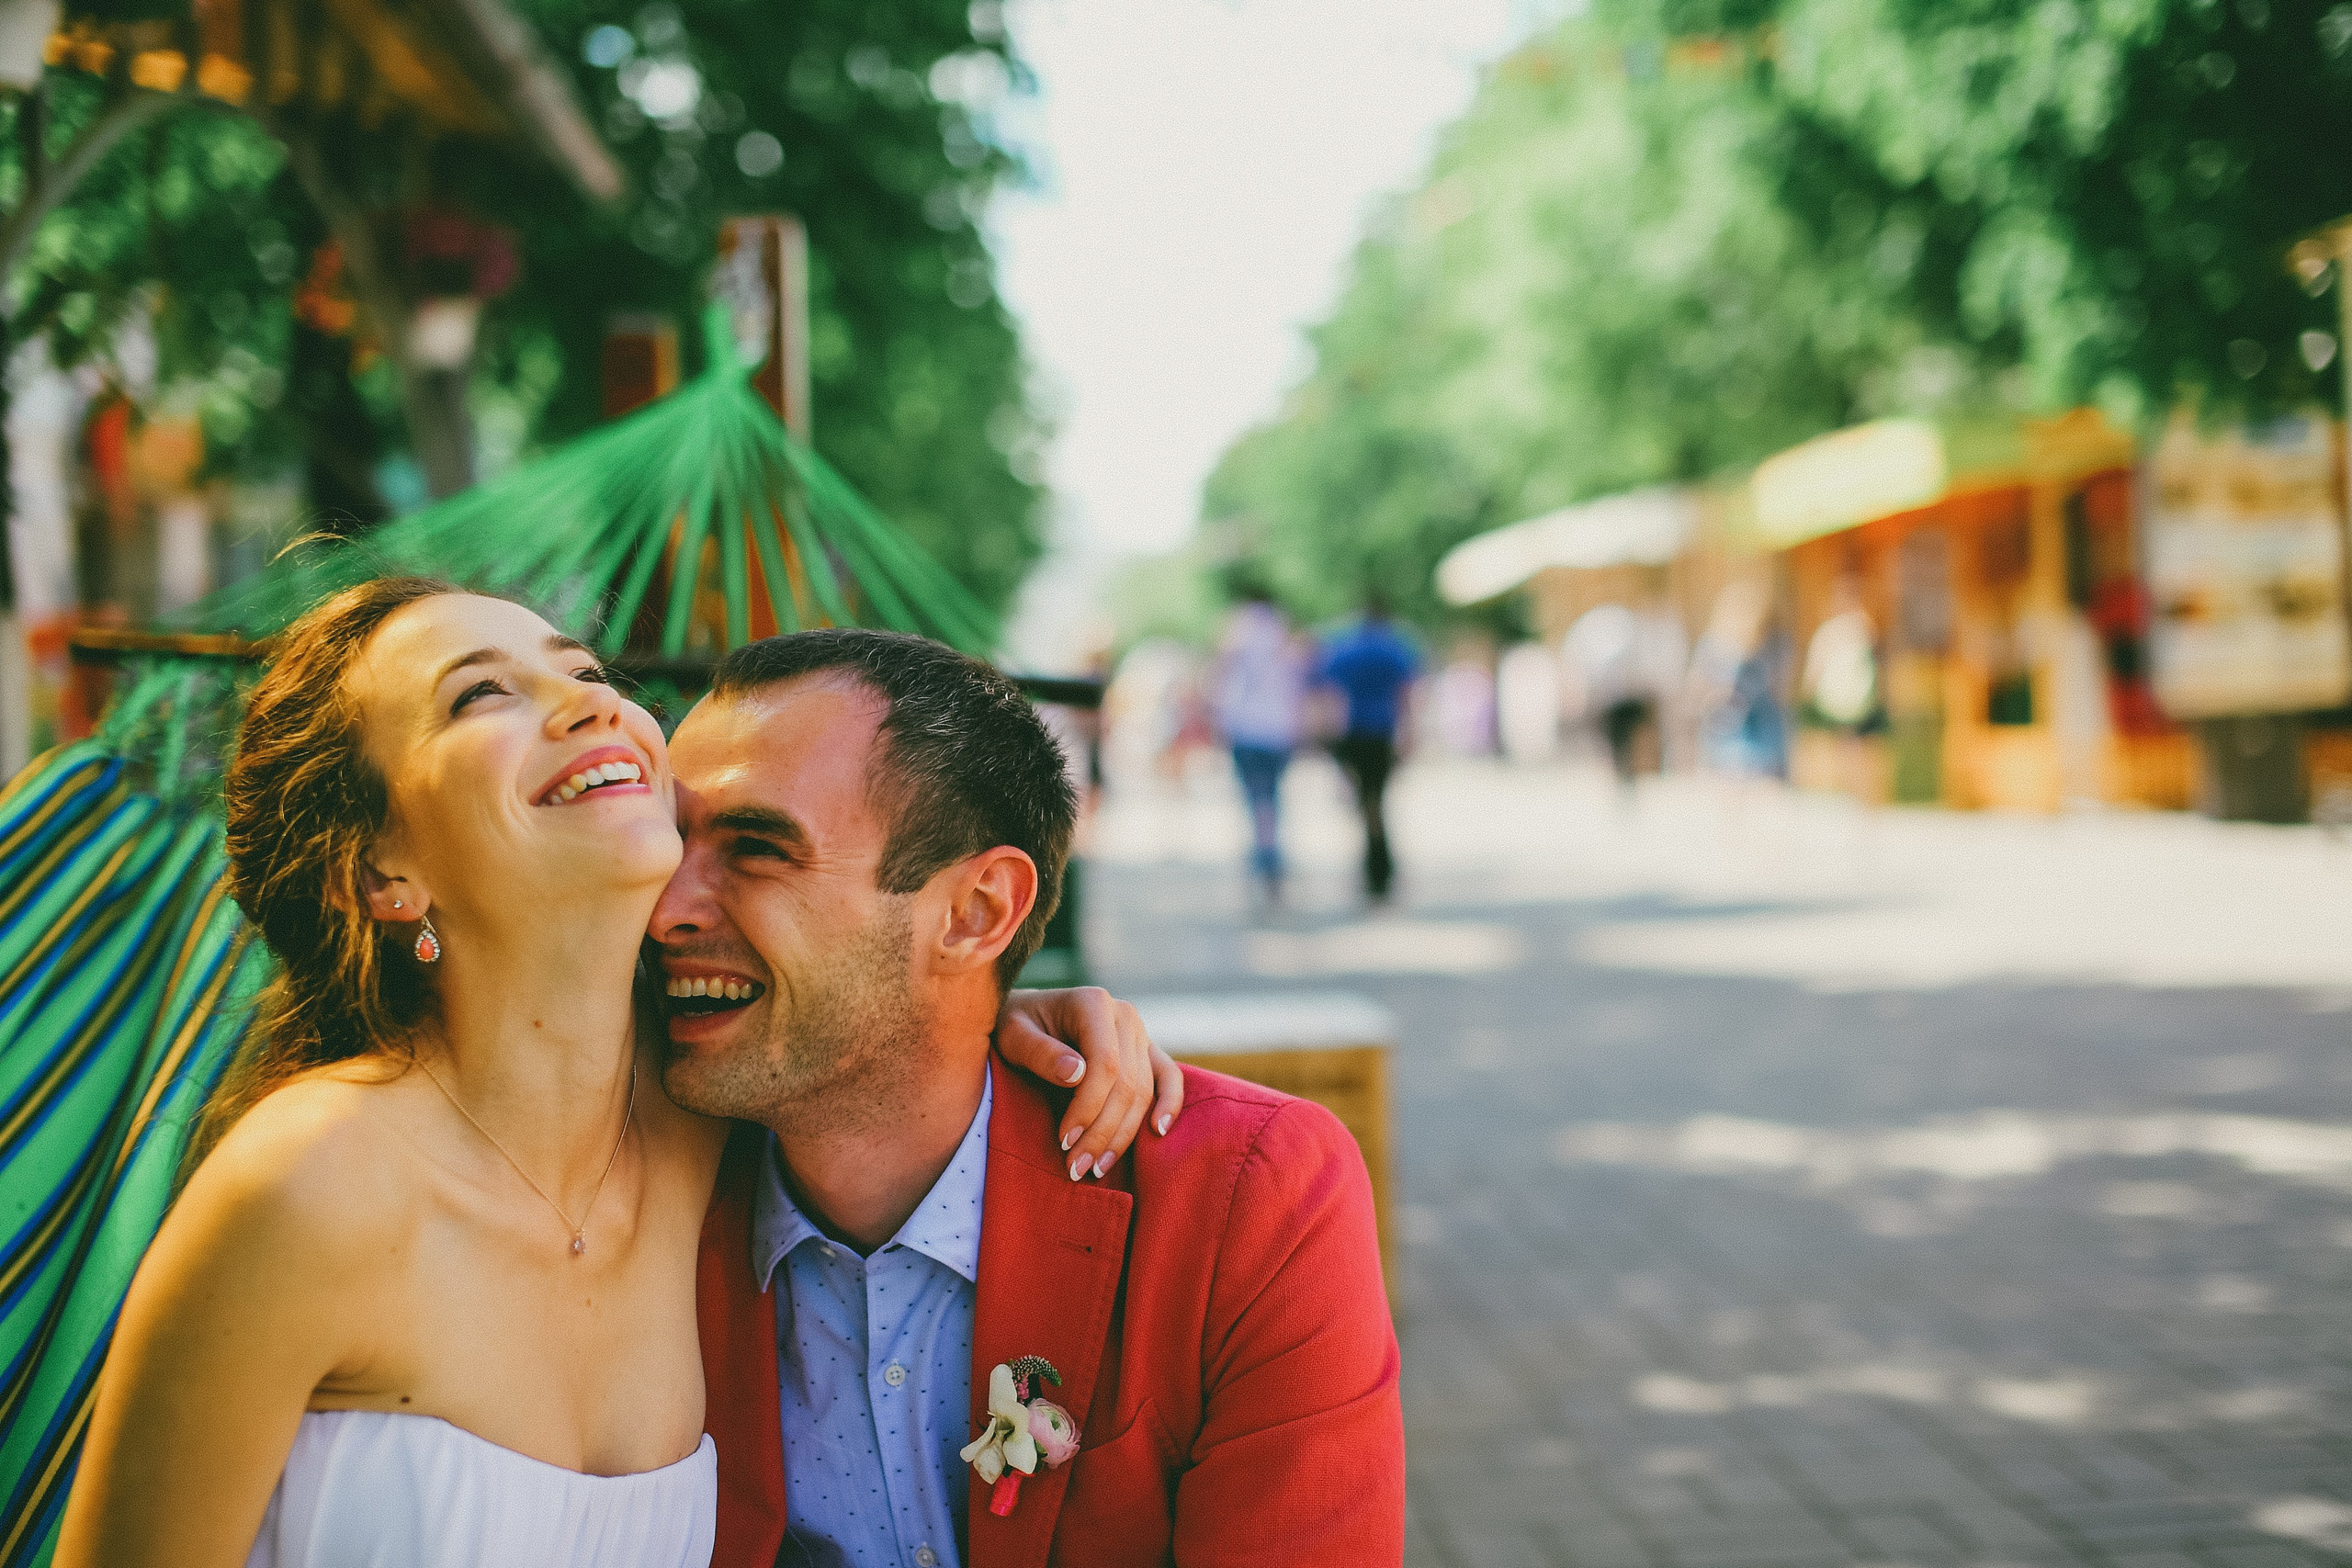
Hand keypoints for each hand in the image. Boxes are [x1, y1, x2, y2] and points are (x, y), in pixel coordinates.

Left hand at [995, 987, 1184, 1180]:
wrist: (1027, 1018)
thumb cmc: (1015, 1027)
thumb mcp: (1013, 1034)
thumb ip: (1040, 1052)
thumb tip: (1077, 1074)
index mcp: (1094, 1004)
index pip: (1105, 1065)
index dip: (1088, 1107)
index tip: (1064, 1140)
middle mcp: (1125, 1016)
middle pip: (1127, 1084)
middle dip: (1102, 1132)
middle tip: (1075, 1167)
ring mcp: (1140, 1033)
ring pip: (1144, 1092)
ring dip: (1123, 1135)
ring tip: (1096, 1168)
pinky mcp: (1147, 1051)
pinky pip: (1169, 1077)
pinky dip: (1169, 1105)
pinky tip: (1157, 1132)